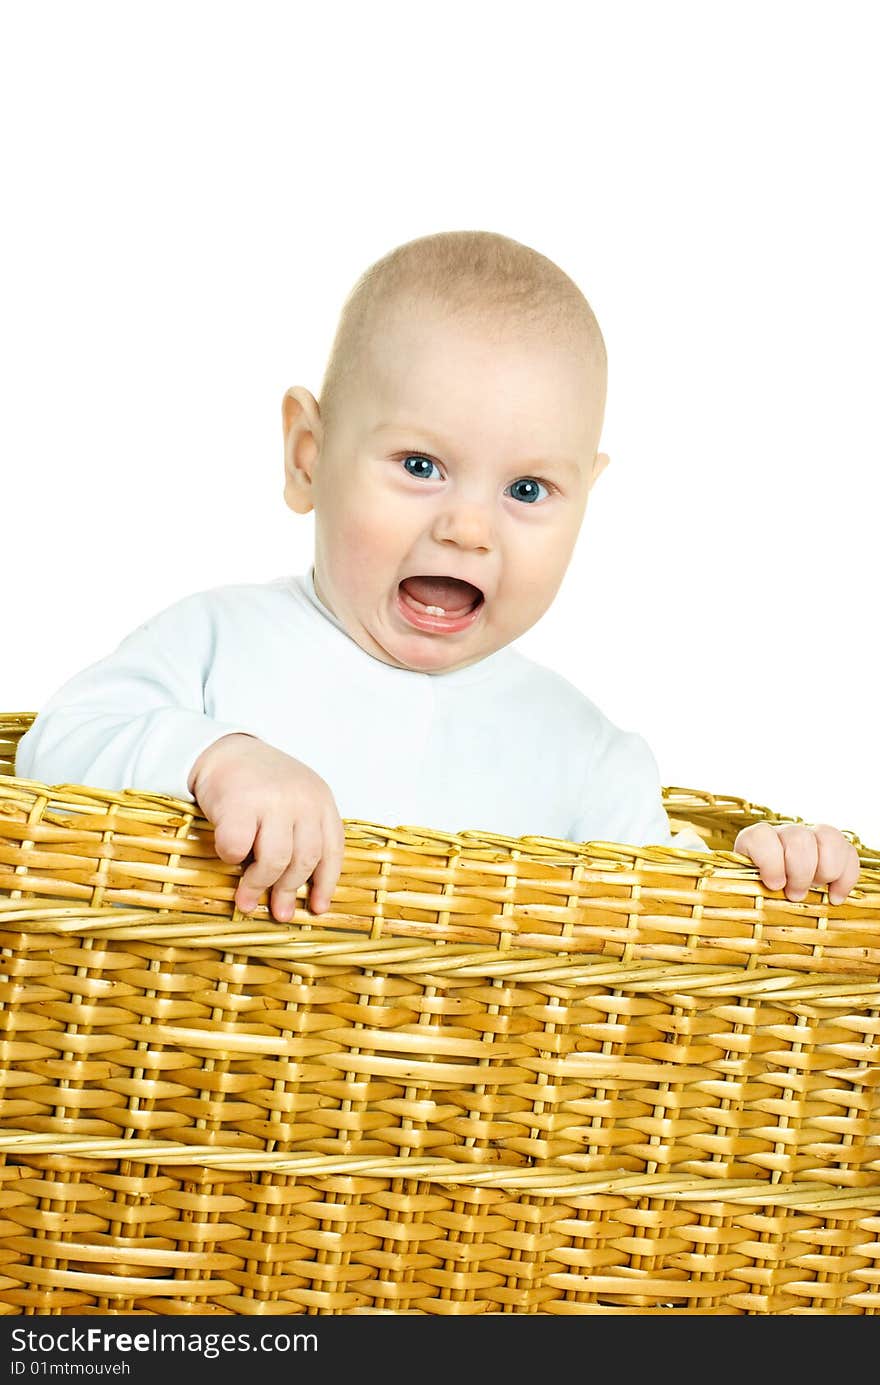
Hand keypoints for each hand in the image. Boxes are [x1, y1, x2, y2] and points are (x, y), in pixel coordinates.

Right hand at [188, 733, 345, 920]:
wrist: (224, 750)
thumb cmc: (259, 784)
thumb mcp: (294, 801)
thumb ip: (301, 834)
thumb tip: (296, 891)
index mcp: (321, 800)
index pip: (332, 850)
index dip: (326, 884)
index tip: (317, 908)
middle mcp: (302, 799)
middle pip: (304, 859)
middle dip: (288, 891)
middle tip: (278, 912)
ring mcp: (272, 800)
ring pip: (275, 860)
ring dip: (259, 885)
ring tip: (247, 898)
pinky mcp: (240, 803)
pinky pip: (238, 848)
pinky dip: (231, 859)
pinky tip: (228, 857)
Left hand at [733, 821, 859, 905]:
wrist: (769, 892)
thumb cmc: (754, 894)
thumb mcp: (741, 892)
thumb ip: (738, 891)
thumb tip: (727, 906)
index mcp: (754, 840)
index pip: (761, 836)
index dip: (770, 861)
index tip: (774, 886)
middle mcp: (783, 833)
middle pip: (798, 838)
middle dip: (800, 871)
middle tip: (794, 895)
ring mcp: (810, 836)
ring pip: (828, 837)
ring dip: (824, 871)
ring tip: (815, 890)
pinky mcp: (832, 848)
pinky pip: (848, 852)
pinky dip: (846, 876)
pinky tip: (835, 897)